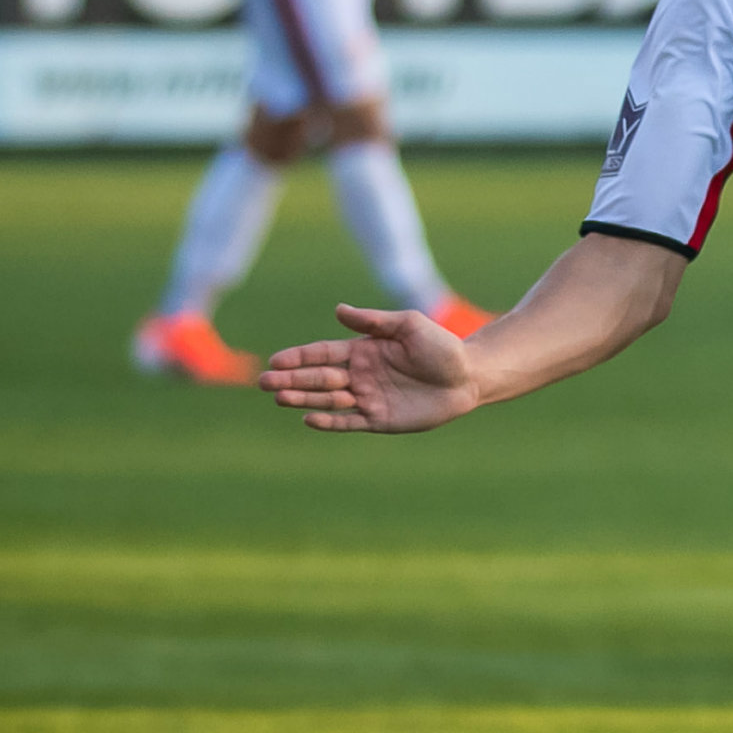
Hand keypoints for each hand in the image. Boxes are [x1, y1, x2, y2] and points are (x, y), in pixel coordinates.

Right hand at [261, 303, 479, 432]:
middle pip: (319, 378)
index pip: (323, 354)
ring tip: (280, 397)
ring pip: (328, 400)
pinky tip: (309, 418)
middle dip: (291, 379)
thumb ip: (375, 321)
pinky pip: (349, 422)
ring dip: (303, 398)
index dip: (299, 357)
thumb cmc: (441, 346)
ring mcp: (368, 398)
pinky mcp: (379, 419)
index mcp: (363, 351)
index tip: (275, 360)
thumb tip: (339, 310)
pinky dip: (329, 421)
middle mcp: (360, 375)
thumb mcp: (409, 326)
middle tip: (264, 382)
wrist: (469, 376)